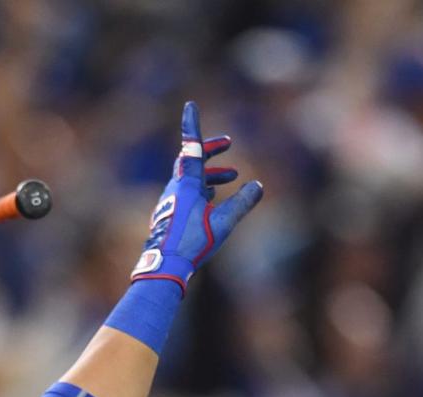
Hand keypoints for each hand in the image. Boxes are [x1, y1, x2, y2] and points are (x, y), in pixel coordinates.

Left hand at [131, 101, 262, 294]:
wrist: (164, 266)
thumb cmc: (193, 243)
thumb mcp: (223, 223)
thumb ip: (242, 203)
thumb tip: (258, 185)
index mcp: (187, 185)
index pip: (192, 148)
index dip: (192, 126)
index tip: (190, 105)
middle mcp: (176, 188)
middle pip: (191, 160)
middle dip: (211, 150)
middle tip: (228, 142)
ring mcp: (170, 201)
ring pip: (190, 178)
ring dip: (211, 173)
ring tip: (230, 176)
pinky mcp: (169, 214)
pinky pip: (186, 193)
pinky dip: (202, 189)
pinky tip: (211, 198)